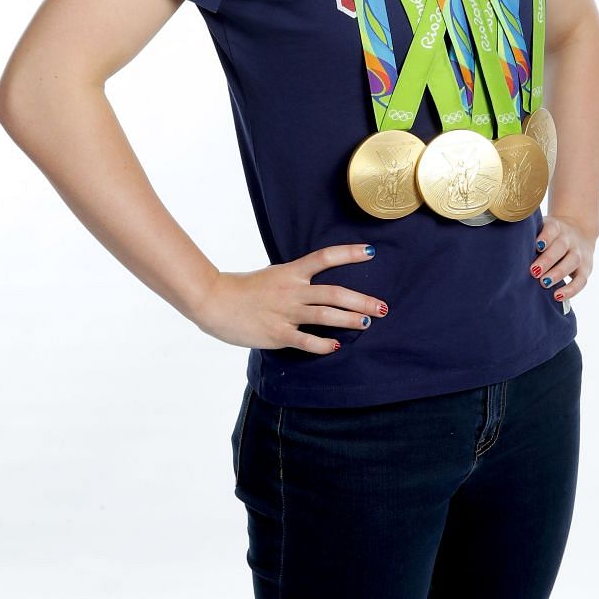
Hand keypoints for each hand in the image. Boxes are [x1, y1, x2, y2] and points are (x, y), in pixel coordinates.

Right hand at [193, 245, 387, 354]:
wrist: (214, 301)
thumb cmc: (242, 289)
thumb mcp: (271, 276)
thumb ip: (293, 280)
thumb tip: (313, 285)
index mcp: (290, 272)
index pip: (324, 257)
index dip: (348, 254)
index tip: (370, 252)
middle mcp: (292, 290)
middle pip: (334, 292)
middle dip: (362, 300)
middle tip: (383, 306)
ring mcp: (286, 312)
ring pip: (325, 315)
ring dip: (350, 319)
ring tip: (368, 322)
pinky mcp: (277, 333)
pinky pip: (305, 340)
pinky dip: (323, 344)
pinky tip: (336, 346)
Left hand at [530, 214, 596, 302]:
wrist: (579, 230)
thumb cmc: (550, 235)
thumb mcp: (542, 228)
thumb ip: (529, 236)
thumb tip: (507, 246)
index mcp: (556, 227)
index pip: (552, 230)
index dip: (545, 237)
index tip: (536, 246)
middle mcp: (569, 238)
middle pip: (560, 247)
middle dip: (547, 260)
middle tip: (534, 271)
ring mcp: (579, 252)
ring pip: (572, 261)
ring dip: (558, 273)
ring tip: (544, 283)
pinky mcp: (586, 268)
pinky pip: (581, 280)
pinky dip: (571, 289)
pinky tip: (558, 296)